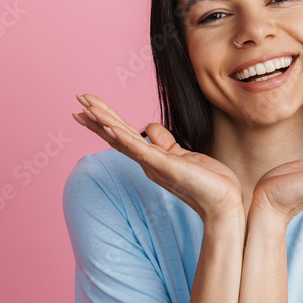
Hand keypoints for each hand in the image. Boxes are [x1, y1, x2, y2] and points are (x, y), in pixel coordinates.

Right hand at [73, 93, 242, 220]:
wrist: (224, 204)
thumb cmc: (208, 182)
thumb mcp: (183, 155)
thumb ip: (165, 142)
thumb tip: (149, 127)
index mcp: (151, 158)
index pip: (123, 135)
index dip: (105, 120)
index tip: (87, 106)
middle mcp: (147, 163)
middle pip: (116, 135)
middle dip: (97, 116)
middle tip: (77, 98)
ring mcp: (154, 165)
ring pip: (123, 140)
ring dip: (104, 123)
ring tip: (85, 108)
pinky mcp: (166, 166)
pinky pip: (141, 150)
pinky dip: (124, 138)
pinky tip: (110, 127)